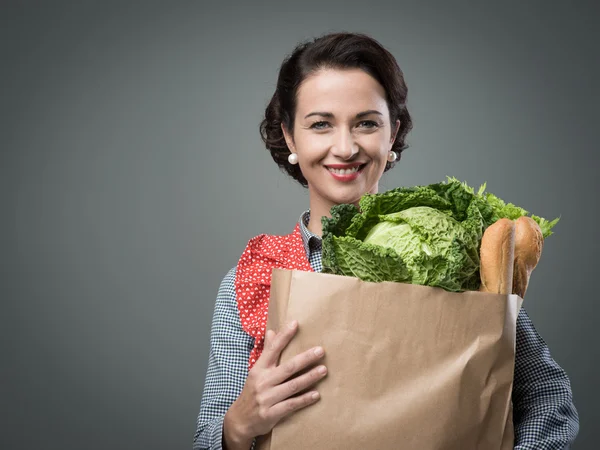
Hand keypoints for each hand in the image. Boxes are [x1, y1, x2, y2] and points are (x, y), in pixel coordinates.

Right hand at [223, 320, 326, 447]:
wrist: (239, 421)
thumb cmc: (252, 392)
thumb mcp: (256, 372)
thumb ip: (266, 353)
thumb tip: (271, 331)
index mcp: (259, 369)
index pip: (272, 349)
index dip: (283, 336)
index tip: (295, 323)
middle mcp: (263, 382)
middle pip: (287, 367)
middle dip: (305, 358)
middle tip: (321, 350)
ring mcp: (266, 398)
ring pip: (292, 386)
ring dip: (309, 377)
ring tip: (323, 370)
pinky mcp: (271, 414)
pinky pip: (291, 405)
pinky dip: (304, 399)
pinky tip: (316, 394)